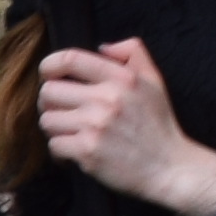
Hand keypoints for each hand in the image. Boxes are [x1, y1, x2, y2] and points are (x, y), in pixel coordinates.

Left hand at [30, 40, 195, 204]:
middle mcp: (107, 99)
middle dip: (49, 102)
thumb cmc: (158, 125)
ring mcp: (96, 126)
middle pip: (48, 91)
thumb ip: (133, 52)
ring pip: (47, 120)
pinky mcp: (88, 152)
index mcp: (121, 78)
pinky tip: (75, 152)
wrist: (169, 168)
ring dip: (55, 129)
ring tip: (71, 133)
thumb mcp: (154, 80)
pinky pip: (54, 145)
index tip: (47, 74)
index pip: (69, 59)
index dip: (49, 65)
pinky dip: (60, 152)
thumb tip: (101, 47)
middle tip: (61, 111)